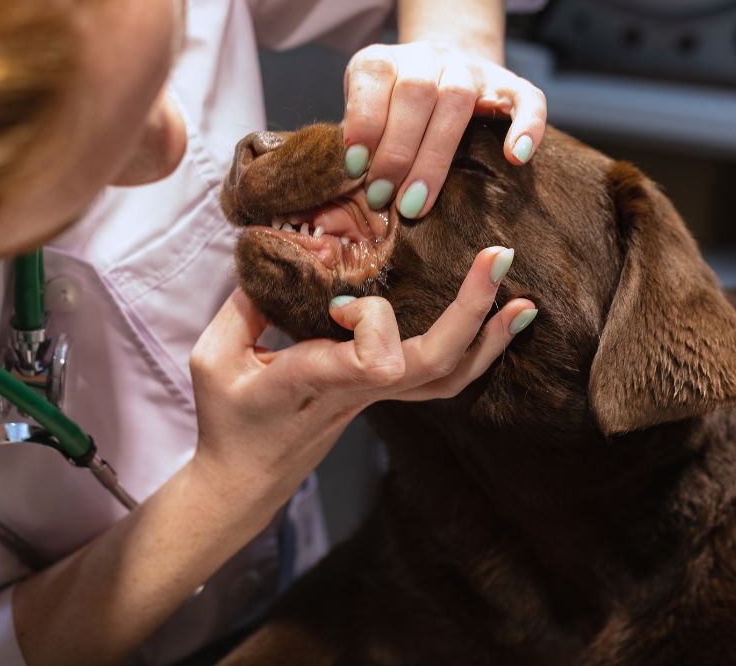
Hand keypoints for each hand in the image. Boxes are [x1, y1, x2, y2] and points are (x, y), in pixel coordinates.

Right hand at [187, 247, 535, 509]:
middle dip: (469, 311)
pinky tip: (497, 322)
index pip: (370, 363)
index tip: (341, 304)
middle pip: (432, 364)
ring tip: (521, 298)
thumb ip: (244, 304)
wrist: (245, 480)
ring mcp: (375, 398)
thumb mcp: (213, 359)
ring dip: (487, 337)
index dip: (373, 327)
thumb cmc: (228, 420)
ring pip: (447, 378)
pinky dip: (476, 352)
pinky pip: (440, 378)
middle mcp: (356, 392)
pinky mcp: (382, 396)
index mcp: (313, 382)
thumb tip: (279, 254)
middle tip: (497, 258)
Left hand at [342, 40, 546, 218]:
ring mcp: (472, 68)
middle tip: (383, 197)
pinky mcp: (510, 85)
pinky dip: (527, 126)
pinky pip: (527, 99)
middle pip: (416, 93)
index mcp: (384, 59)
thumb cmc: (388, 112)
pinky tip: (516, 158)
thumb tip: (353, 183)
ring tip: (417, 202)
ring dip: (435, 155)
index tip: (355, 167)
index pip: (374, 77)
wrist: (439, 74)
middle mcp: (428, 56)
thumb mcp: (362, 115)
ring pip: (458, 98)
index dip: (364, 123)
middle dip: (397, 152)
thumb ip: (357, 138)